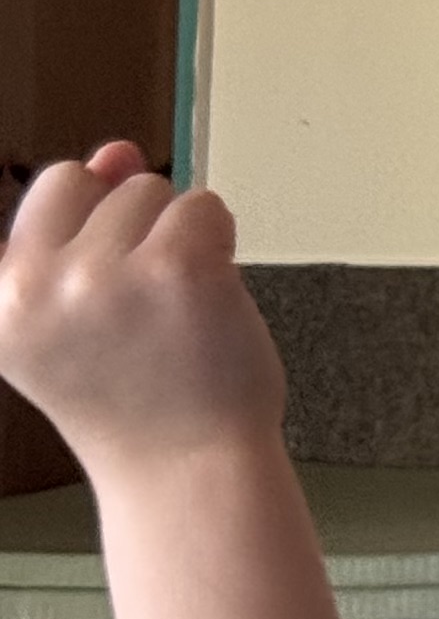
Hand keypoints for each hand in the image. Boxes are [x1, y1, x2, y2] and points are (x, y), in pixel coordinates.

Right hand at [0, 142, 285, 471]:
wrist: (187, 467)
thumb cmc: (139, 393)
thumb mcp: (77, 313)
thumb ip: (83, 228)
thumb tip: (116, 150)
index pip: (51, 188)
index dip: (95, 223)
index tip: (106, 286)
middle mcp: (36, 284)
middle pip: (99, 180)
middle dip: (133, 223)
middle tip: (143, 306)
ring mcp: (105, 275)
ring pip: (156, 191)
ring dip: (179, 239)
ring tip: (172, 315)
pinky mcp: (177, 268)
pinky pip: (206, 206)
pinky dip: (221, 244)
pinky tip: (208, 303)